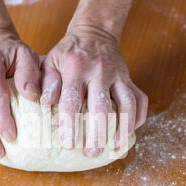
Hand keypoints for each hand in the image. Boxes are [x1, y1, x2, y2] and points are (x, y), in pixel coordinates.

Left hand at [40, 27, 147, 156]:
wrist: (94, 33)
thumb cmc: (69, 53)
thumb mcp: (51, 61)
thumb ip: (47, 82)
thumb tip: (46, 103)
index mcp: (75, 68)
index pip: (72, 101)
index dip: (70, 124)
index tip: (68, 144)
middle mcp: (99, 71)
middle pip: (102, 107)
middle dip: (98, 133)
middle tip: (92, 152)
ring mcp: (118, 74)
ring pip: (126, 104)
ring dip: (123, 128)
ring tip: (116, 147)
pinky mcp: (129, 78)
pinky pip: (140, 99)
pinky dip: (138, 117)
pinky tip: (130, 131)